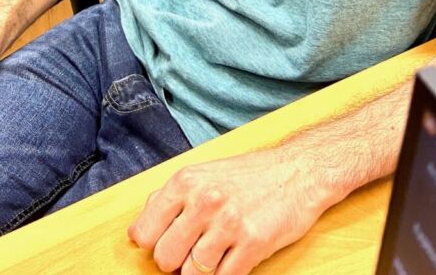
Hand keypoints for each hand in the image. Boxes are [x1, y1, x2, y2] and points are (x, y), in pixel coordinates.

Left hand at [128, 145, 336, 274]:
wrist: (297, 171)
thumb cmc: (249, 175)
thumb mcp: (203, 174)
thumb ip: (169, 199)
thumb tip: (137, 231)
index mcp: (185, 182)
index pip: (145, 232)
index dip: (153, 245)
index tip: (165, 244)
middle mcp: (203, 201)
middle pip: (165, 258)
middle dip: (175, 263)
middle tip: (191, 253)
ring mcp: (228, 223)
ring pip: (192, 274)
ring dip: (200, 272)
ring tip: (213, 256)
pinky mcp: (253, 243)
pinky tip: (231, 261)